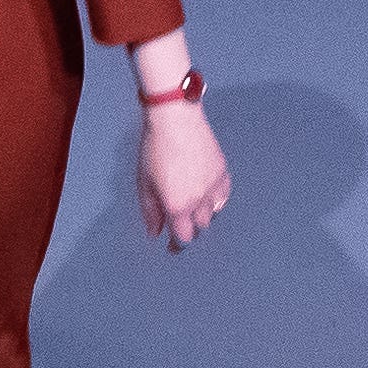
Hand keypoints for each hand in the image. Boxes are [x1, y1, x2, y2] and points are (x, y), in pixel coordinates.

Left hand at [138, 100, 227, 248]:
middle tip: (179, 224)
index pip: (183, 238)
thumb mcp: (145, 183)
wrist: (176, 119)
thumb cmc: (155, 148)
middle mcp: (199, 201)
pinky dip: (215, 201)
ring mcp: (214, 187)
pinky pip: (222, 197)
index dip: (177, 245)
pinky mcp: (223, 173)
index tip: (172, 247)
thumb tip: (155, 232)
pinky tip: (206, 196)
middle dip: (188, 229)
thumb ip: (151, 212)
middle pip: (199, 228)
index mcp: (178, 205)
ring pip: (213, 214)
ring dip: (202, 216)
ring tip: (190, 208)